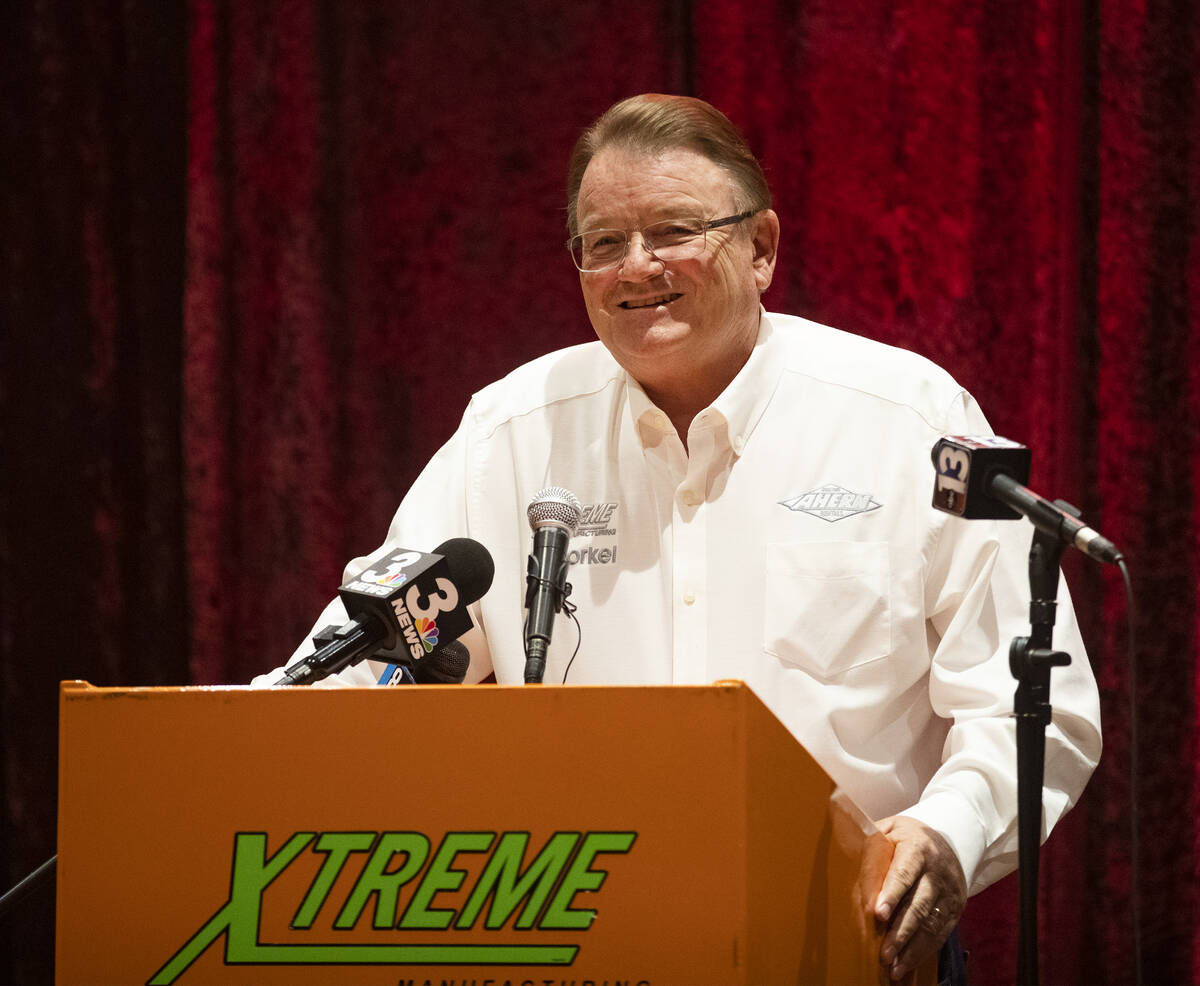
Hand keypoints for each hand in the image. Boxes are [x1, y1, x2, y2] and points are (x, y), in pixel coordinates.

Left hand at [873, 815, 966, 981]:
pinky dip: (924, 951)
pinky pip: (940, 933)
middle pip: (919, 905)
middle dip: (901, 931)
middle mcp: (937, 872)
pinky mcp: (955, 909)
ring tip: (894, 966)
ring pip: (931, 924)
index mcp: (918, 848)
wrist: (947, 839)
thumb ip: (871, 841)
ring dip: (912, 948)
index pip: (904, 873)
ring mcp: (949, 892)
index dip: (892, 893)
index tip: (879, 914)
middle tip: (884, 953)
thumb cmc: (906, 836)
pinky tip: (907, 964)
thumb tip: (844, 853)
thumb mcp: (889, 828)